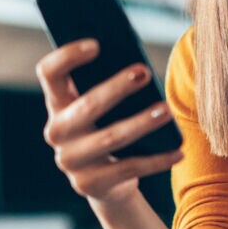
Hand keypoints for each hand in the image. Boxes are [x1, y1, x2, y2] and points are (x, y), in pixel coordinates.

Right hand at [35, 38, 183, 206]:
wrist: (106, 181)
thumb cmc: (109, 127)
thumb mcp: (105, 107)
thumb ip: (110, 83)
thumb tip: (139, 66)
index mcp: (57, 103)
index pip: (49, 73)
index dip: (68, 56)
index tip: (97, 44)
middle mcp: (57, 132)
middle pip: (86, 106)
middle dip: (117, 88)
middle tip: (145, 72)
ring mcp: (70, 161)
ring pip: (110, 138)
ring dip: (141, 123)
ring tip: (166, 110)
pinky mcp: (90, 184)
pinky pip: (129, 169)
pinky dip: (157, 160)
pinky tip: (178, 152)